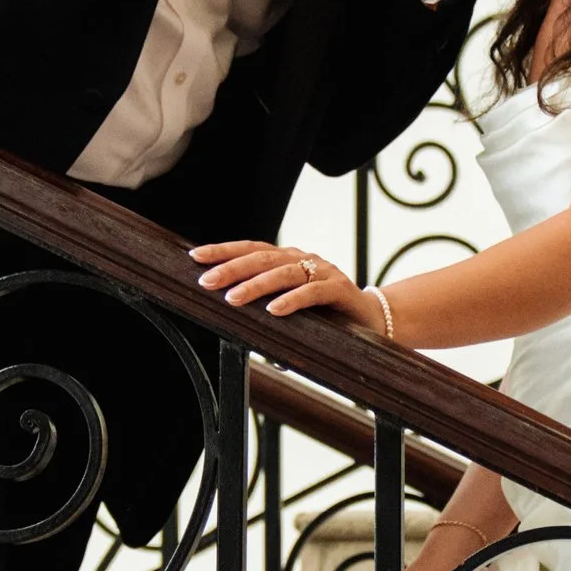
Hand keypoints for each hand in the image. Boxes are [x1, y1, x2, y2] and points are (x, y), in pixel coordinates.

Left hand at [191, 240, 383, 327]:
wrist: (375, 319)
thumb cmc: (327, 315)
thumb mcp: (291, 307)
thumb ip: (266, 307)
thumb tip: (230, 321)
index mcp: (288, 259)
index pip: (251, 250)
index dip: (223, 251)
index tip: (195, 256)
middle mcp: (304, 259)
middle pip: (262, 258)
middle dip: (231, 269)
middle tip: (206, 281)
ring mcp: (323, 271)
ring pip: (284, 273)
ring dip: (256, 285)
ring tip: (233, 298)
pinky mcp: (340, 289)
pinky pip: (313, 293)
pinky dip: (293, 301)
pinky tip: (275, 310)